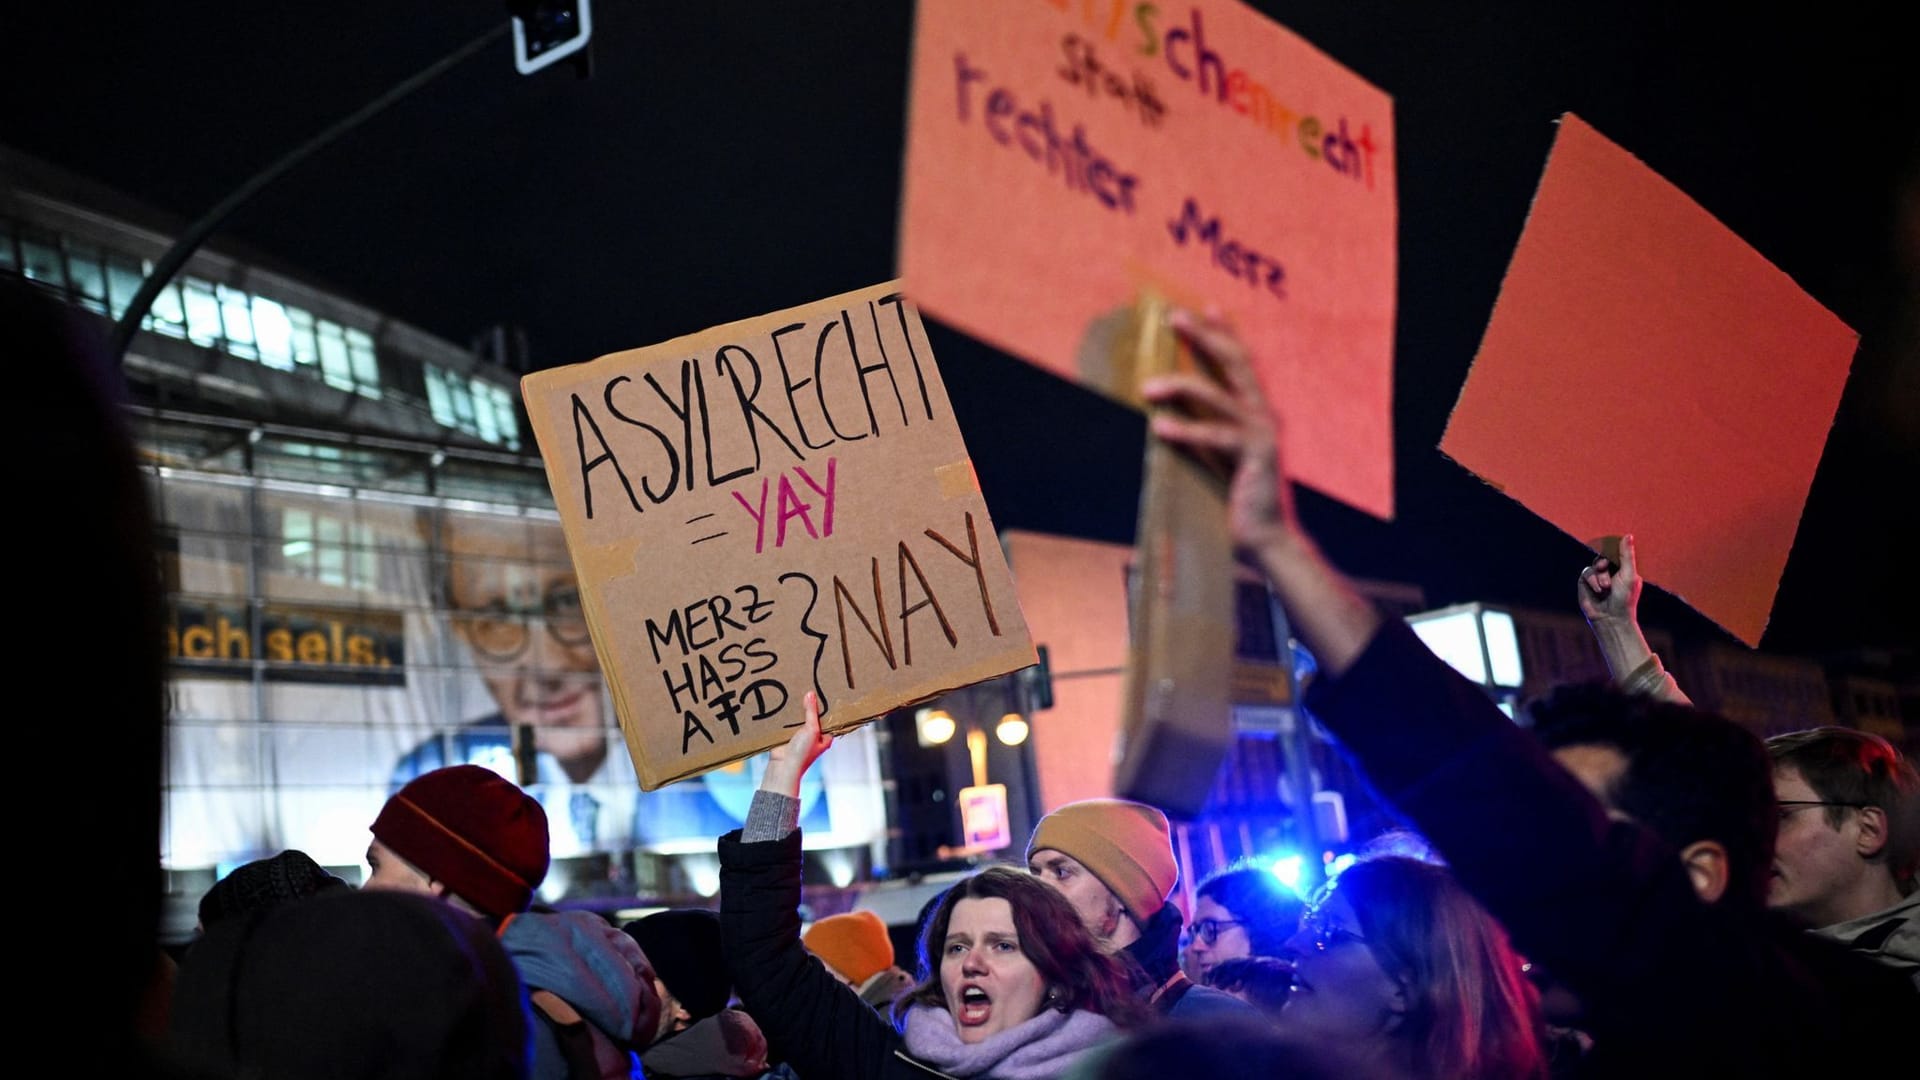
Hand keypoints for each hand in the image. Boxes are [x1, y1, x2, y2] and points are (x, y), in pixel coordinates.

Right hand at [759, 691, 832, 797]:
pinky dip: (787, 715)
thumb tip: (810, 694)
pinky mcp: (788, 735)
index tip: (826, 692)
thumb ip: (811, 712)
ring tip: (798, 691)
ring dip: (798, 710)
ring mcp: (800, 735)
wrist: (782, 766)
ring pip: (801, 718)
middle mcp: (814, 736)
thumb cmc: (802, 752)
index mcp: (825, 737)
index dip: (827, 707)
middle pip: (814, 717)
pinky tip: (786, 702)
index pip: (829, 719)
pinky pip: (789, 722)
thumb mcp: (812, 729)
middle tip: (811, 688)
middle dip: (811, 706)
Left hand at [1140, 309, 1298, 551]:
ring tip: (1147, 387)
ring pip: (1217, 397)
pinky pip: (1216, 436)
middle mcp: (1263, 414)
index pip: (1241, 362)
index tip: (1205, 307)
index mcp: (1256, 411)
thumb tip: (1163, 411)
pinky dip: (1186, 430)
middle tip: (1174, 317)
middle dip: (1204, 338)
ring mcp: (1262, 433)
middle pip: (1234, 363)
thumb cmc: (1237, 497)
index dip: (1225, 333)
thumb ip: (1202, 430)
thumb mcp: (1216, 456)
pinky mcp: (1256, 456)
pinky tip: (1159, 427)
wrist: (1266, 538)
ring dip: (1179, 387)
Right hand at [1577, 533, 1640, 626]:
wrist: (1611, 618)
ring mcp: (1597, 577)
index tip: (1613, 552)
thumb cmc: (1625, 598)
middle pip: (1603, 556)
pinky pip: (1586, 573)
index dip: (1612, 550)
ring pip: (1594, 565)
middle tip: (1605, 567)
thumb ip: (1627, 555)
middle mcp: (1610, 571)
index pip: (1616, 552)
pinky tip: (1598, 591)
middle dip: (1604, 562)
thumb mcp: (1629, 574)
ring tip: (1605, 588)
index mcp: (1624, 568)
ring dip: (1599, 575)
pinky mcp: (1586, 583)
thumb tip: (1628, 535)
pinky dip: (1592, 581)